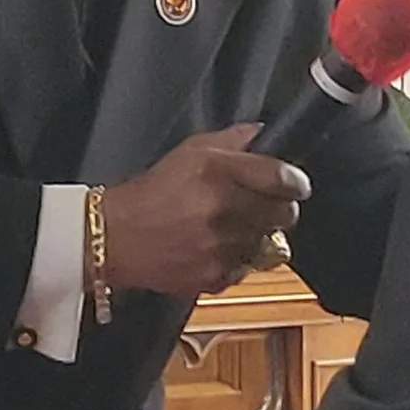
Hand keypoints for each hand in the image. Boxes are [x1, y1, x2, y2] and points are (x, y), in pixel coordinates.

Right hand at [103, 125, 309, 298]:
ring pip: (267, 244)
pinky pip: (245, 268)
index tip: (295, 184)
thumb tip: (265, 133)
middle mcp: (223, 209)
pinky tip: (216, 248)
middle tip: (266, 206)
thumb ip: (234, 140)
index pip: (281, 177)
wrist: (115, 236)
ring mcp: (221, 246)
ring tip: (232, 228)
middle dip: (279, 209)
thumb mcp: (190, 151)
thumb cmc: (152, 191)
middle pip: (284, 214)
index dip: (295, 182)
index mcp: (219, 172)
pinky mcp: (214, 276)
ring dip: (257, 236)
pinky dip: (237, 260)